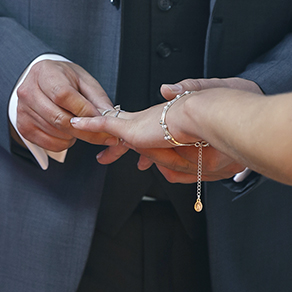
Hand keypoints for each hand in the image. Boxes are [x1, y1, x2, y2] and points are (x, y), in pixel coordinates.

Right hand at [14, 61, 116, 151]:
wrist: (41, 81)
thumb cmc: (64, 79)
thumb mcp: (84, 80)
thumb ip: (97, 98)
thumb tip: (110, 117)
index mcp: (45, 73)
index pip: (63, 95)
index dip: (84, 111)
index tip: (102, 121)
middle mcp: (29, 91)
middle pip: (59, 118)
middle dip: (85, 130)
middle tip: (103, 136)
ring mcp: (23, 110)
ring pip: (56, 133)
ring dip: (75, 136)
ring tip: (83, 128)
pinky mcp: (23, 127)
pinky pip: (48, 143)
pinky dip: (64, 143)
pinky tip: (68, 133)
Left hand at [72, 77, 261, 182]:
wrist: (211, 120)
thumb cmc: (215, 134)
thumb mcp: (200, 159)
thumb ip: (181, 167)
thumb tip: (163, 172)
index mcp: (171, 128)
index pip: (153, 139)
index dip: (146, 150)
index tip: (143, 161)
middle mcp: (155, 124)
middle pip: (129, 134)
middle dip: (116, 145)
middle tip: (103, 156)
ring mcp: (142, 125)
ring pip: (113, 128)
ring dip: (97, 134)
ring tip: (78, 132)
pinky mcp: (132, 127)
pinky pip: (105, 124)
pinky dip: (91, 125)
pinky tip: (76, 125)